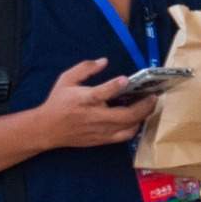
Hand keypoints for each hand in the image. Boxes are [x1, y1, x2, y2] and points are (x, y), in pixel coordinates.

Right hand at [35, 58, 156, 150]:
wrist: (47, 129)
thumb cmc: (58, 103)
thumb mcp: (65, 80)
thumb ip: (84, 69)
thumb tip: (103, 61)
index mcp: (84, 99)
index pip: (102, 93)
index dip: (115, 86)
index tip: (126, 79)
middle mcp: (94, 116)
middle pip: (124, 114)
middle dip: (143, 105)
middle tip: (153, 96)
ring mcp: (100, 130)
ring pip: (129, 126)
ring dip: (142, 116)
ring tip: (149, 106)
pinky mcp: (102, 139)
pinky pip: (125, 135)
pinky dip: (135, 127)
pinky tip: (138, 119)